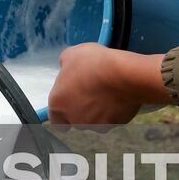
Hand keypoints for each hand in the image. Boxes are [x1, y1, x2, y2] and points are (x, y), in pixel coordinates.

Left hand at [46, 44, 167, 128]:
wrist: (123, 74)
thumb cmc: (94, 63)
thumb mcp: (71, 54)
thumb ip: (64, 65)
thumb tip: (66, 67)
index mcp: (58, 104)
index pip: (55, 120)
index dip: (63, 111)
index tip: (70, 101)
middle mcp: (74, 119)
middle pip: (75, 120)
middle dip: (82, 110)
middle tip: (90, 93)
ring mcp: (95, 125)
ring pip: (94, 122)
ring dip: (98, 111)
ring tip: (105, 92)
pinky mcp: (114, 125)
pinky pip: (112, 120)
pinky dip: (114, 111)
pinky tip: (117, 96)